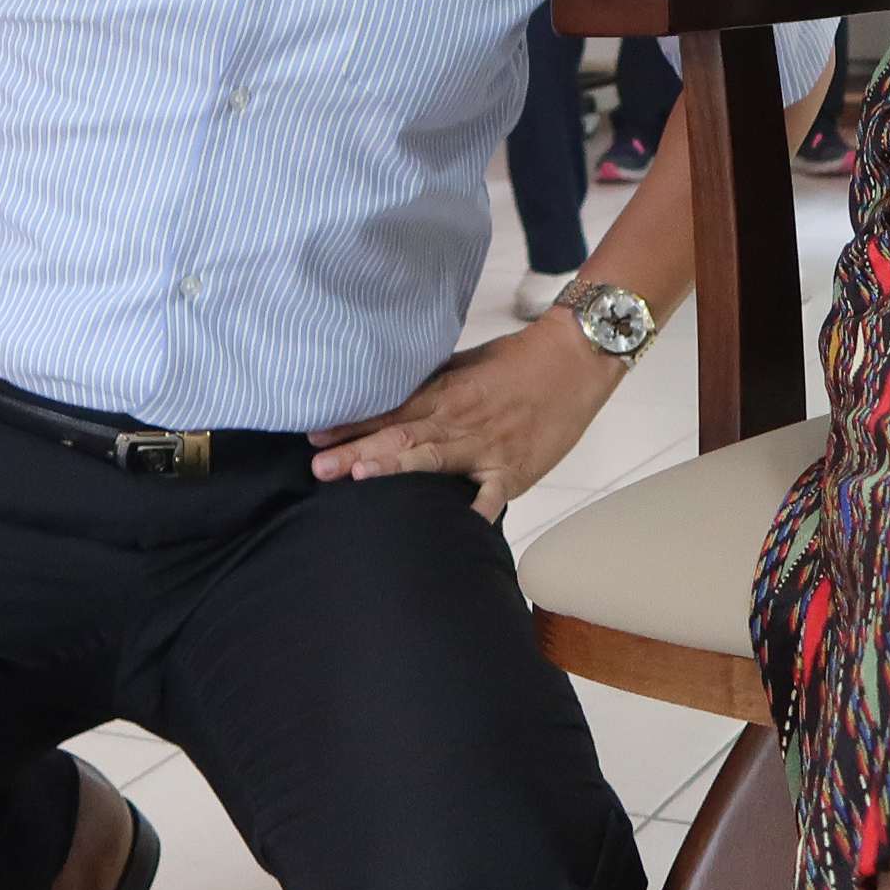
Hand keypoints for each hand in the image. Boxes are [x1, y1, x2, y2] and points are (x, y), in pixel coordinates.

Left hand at [309, 314, 622, 520]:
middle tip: (318, 468)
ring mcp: (485, 446)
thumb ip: (429, 384)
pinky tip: (452, 531)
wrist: (576, 358)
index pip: (389, 410)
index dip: (351, 423)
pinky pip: (489, 496)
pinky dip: (472, 513)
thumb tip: (387, 395)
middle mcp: (458, 419)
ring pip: (432, 460)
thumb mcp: (465, 363)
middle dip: (356, 451)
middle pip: (400, 436)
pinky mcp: (514, 469)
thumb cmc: (518, 360)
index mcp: (445, 391)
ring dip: (393, 469)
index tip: (314, 434)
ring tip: (358, 478)